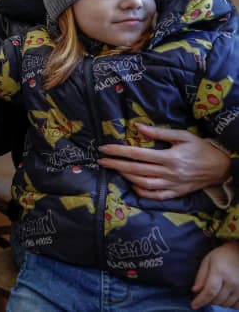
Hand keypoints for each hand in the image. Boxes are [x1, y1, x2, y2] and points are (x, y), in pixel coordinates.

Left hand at [98, 124, 230, 199]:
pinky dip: (142, 192)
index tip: (104, 148)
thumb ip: (159, 133)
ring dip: (126, 177)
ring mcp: (172, 185)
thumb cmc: (200, 148)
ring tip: (115, 170)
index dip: (119, 152)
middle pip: (136, 169)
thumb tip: (137, 127)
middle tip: (101, 161)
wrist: (221, 167)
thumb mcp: (183, 136)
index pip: (138, 154)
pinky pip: (155, 196)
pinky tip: (133, 185)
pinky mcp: (176, 193)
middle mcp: (169, 172)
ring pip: (143, 184)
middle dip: (116, 165)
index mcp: (170, 157)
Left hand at [191, 241, 238, 308]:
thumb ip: (201, 276)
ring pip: (226, 304)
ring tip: (214, 294)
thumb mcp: (207, 261)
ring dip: (217, 302)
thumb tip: (195, 291)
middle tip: (204, 296)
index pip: (210, 291)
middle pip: (217, 300)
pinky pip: (237, 305)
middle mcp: (232, 282)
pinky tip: (224, 297)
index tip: (193, 305)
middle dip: (208, 301)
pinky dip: (229, 304)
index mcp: (220, 272)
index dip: (201, 300)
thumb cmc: (221, 256)